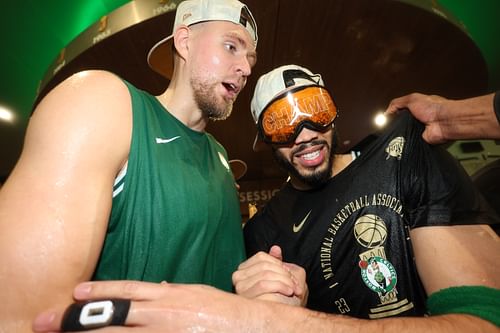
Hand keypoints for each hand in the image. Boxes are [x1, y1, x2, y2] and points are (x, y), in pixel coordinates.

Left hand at [32, 281, 260, 332]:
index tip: (76, 292)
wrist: (247, 325)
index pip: (126, 290)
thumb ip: (171, 292)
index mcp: (167, 296)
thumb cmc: (222, 309)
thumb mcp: (195, 292)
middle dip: (77, 319)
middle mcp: (160, 313)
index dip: (99, 292)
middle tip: (48, 321)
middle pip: (111, 315)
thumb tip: (155, 288)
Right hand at [233, 245, 307, 305]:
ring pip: (265, 273)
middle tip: (296, 284)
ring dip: (285, 281)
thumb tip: (276, 249)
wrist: (283, 323)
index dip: (279, 264)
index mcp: (246, 271)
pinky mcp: (244, 297)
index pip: (261, 257)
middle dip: (284, 273)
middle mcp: (238, 278)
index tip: (291, 274)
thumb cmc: (282, 301)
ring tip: (294, 289)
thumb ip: (277, 263)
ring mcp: (240, 288)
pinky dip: (280, 286)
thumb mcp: (282, 278)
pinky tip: (289, 292)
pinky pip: (263, 284)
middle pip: (264, 264)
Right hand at [385, 93, 446, 143]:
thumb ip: (397, 103)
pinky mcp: (419, 140)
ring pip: (402, 133)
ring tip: (396, 131)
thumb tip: (387, 112)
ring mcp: (418, 130)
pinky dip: (404, 140)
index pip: (400, 112)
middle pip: (400, 123)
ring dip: (399, 132)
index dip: (392, 114)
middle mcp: (418, 119)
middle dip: (394, 124)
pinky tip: (402, 138)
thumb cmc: (433, 108)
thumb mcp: (411, 98)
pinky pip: (407, 142)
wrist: (444, 122)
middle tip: (389, 125)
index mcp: (417, 108)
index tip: (386, 118)